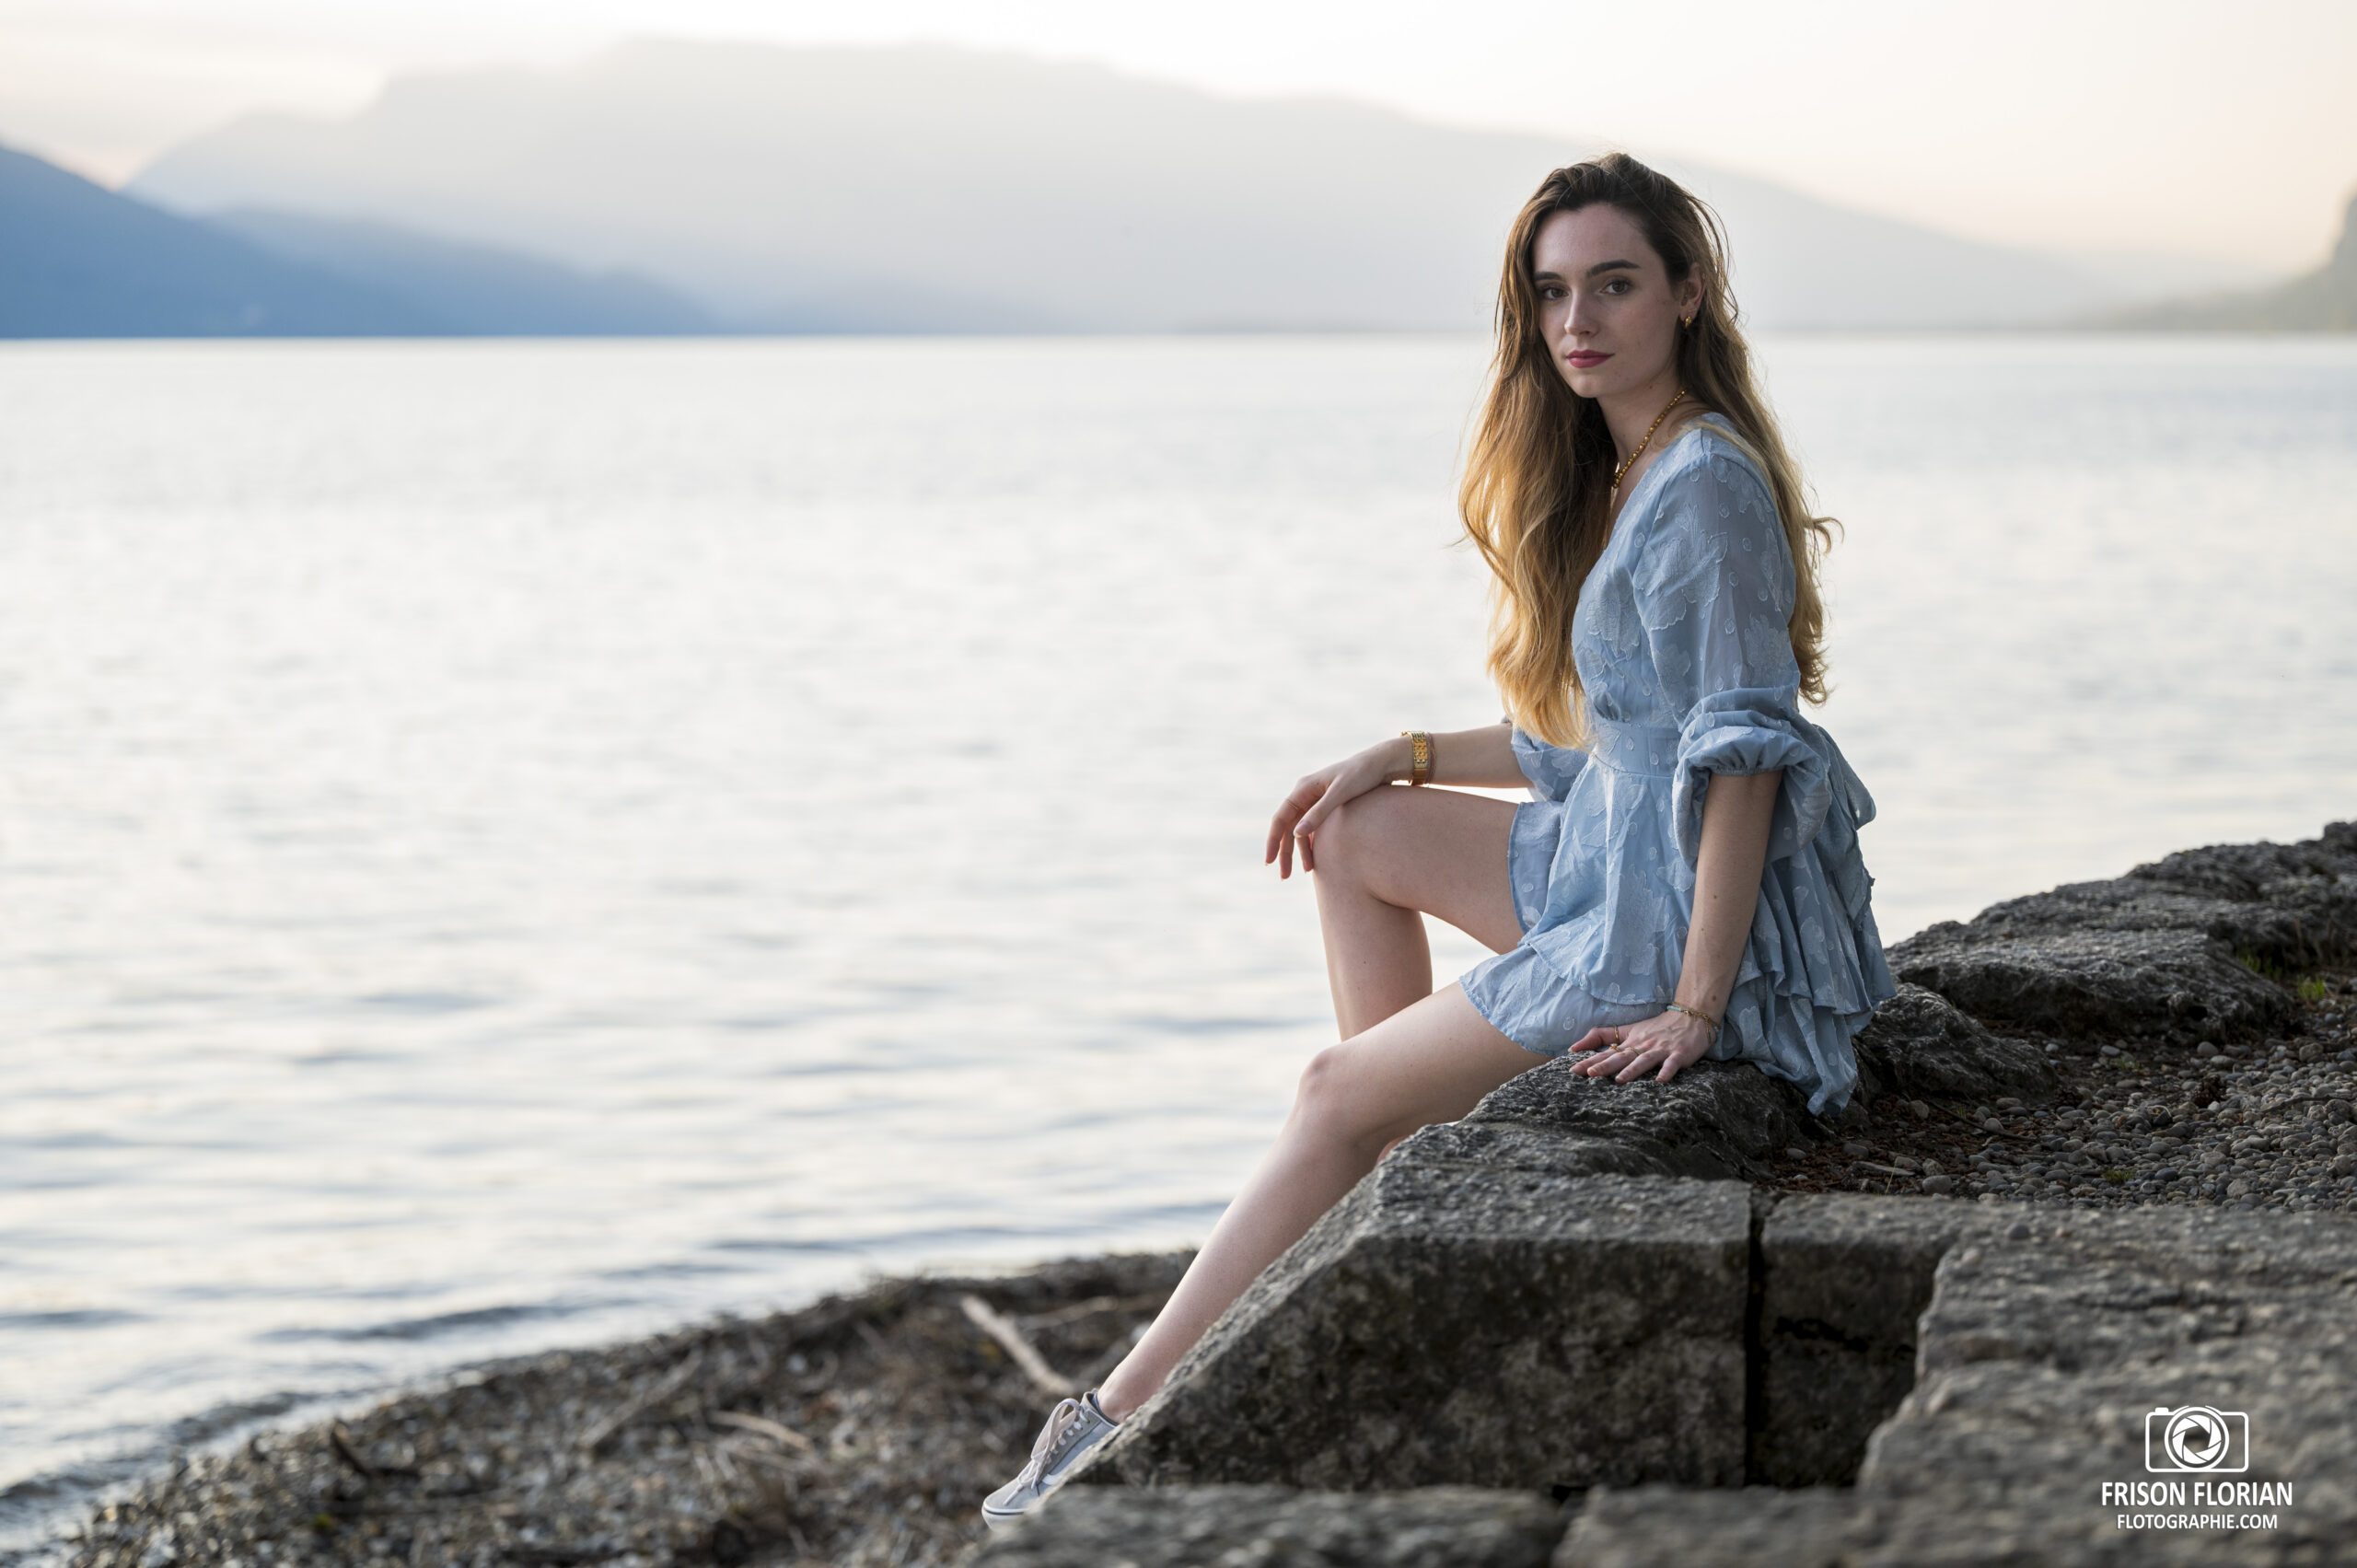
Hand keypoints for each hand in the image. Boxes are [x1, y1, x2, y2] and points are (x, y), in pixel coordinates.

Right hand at [1264, 742, 1401, 877]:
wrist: (1383, 764)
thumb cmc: (1362, 775)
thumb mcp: (1340, 793)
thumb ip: (1319, 813)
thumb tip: (1296, 834)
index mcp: (1304, 788)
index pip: (1280, 819)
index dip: (1273, 841)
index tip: (1269, 862)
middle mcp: (1306, 794)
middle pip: (1288, 828)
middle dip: (1285, 852)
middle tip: (1284, 876)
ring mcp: (1317, 801)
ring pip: (1301, 830)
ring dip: (1301, 851)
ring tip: (1307, 872)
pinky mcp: (1329, 807)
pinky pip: (1315, 829)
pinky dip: (1314, 844)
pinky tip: (1317, 859)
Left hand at [1568, 1009, 1714, 1084]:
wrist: (1691, 1018)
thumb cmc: (1657, 1028)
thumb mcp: (1629, 1030)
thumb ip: (1603, 1036)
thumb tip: (1574, 1047)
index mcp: (1630, 1042)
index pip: (1606, 1053)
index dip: (1589, 1060)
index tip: (1573, 1070)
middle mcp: (1643, 1046)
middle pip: (1621, 1057)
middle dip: (1605, 1065)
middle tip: (1589, 1073)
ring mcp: (1661, 1050)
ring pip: (1644, 1060)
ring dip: (1632, 1070)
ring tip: (1619, 1081)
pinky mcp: (1679, 1054)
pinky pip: (1672, 1064)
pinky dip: (1667, 1072)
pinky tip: (1660, 1081)